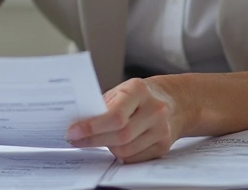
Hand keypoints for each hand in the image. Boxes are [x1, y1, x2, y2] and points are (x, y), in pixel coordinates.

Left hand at [65, 77, 184, 162]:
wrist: (175, 102)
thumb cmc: (141, 95)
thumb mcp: (122, 90)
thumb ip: (103, 105)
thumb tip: (78, 123)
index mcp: (140, 91)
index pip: (115, 115)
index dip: (92, 127)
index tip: (73, 132)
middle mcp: (154, 110)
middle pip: (120, 136)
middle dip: (94, 140)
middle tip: (76, 139)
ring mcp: (161, 130)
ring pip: (126, 151)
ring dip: (107, 147)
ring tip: (97, 139)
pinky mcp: (163, 146)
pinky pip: (134, 158)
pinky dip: (120, 153)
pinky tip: (115, 144)